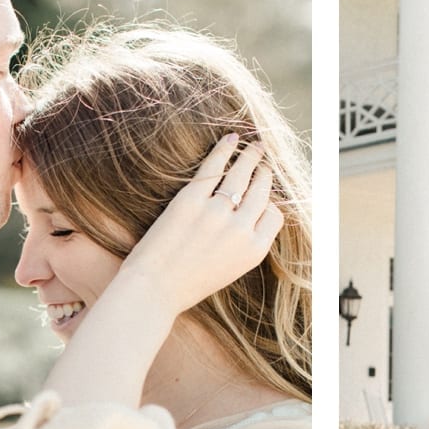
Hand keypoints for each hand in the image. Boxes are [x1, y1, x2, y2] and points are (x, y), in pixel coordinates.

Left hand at [119, 134, 284, 317]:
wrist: (153, 290)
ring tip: (254, 146)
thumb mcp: (229, 269)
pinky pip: (214, 167)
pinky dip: (225, 149)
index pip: (274, 215)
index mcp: (254, 251)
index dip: (269, 202)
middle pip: (262, 191)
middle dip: (265, 173)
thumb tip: (250, 214)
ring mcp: (217, 213)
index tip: (263, 194)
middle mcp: (241, 230)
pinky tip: (231, 138)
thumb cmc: (187, 284)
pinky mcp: (191, 200)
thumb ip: (243, 243)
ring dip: (251, 156)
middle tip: (263, 161)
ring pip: (243, 174)